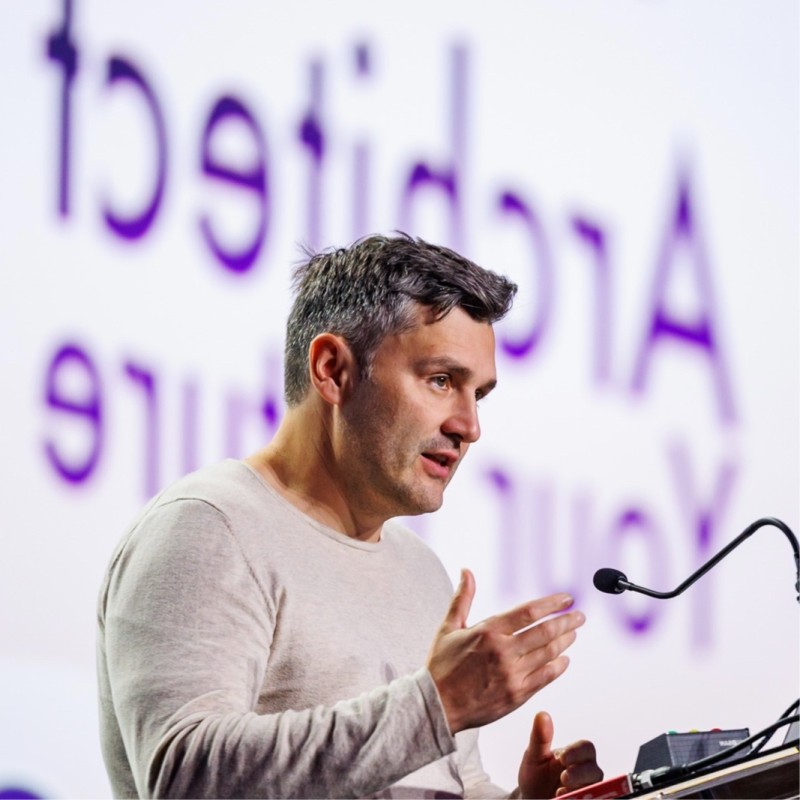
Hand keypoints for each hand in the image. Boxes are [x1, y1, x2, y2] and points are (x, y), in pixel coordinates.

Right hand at [426, 569, 584, 733]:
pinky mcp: (517, 695)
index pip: (529, 612)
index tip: (567, 599)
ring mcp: (512, 674)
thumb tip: (467, 571)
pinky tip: (564, 659)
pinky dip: (558, 667)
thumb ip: (463, 597)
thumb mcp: (449, 627)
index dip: (552, 604)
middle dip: (566, 622)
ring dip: (565, 642)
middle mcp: (503, 651)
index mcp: (488, 631)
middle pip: (545, 632)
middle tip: (579, 616)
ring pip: (548, 654)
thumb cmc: (441, 665)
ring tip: (574, 634)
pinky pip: (545, 677)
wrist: (437, 705)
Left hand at [517, 711, 602, 797]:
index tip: (562, 758)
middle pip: (595, 770)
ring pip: (596, 789)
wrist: (531, 798)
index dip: (577, 752)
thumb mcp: (534, 757)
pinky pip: (592, 799)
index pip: (587, 748)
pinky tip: (563, 799)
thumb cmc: (535, 775)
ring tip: (560, 792)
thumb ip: (540, 738)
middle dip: (580, 774)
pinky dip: (579, 799)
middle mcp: (585, 773)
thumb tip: (542, 714)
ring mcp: (587, 791)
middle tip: (564, 777)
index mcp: (575, 756)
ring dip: (580, 789)